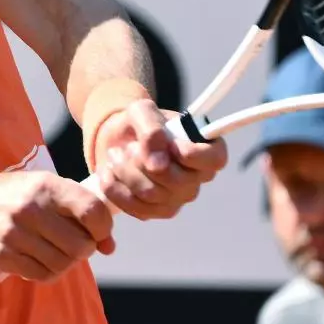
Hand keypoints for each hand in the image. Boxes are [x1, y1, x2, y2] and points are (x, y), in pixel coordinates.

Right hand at [0, 171, 115, 281]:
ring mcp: (16, 234)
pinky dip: (49, 271)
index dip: (103, 228)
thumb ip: (78, 210)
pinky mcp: (4, 255)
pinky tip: (42, 259)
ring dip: (67, 262)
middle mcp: (32, 208)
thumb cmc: (11, 195)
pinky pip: (42, 274)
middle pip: (80, 244)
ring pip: (63, 263)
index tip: (99, 233)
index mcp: (46, 185)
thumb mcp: (43, 188)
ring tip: (57, 250)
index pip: (92, 211)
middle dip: (85, 249)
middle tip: (76, 243)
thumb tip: (109, 246)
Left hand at [93, 98, 227, 219]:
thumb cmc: (139, 123)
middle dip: (142, 161)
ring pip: (151, 194)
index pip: (214, 160)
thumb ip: (152, 129)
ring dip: (125, 171)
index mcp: (207, 148)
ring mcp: (179, 198)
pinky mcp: (157, 211)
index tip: (171, 144)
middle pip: (175, 181)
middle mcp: (198, 177)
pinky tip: (108, 173)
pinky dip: (115, 189)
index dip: (193, 155)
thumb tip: (157, 163)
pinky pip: (136, 208)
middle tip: (128, 147)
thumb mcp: (142, 111)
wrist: (119, 140)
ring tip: (115, 155)